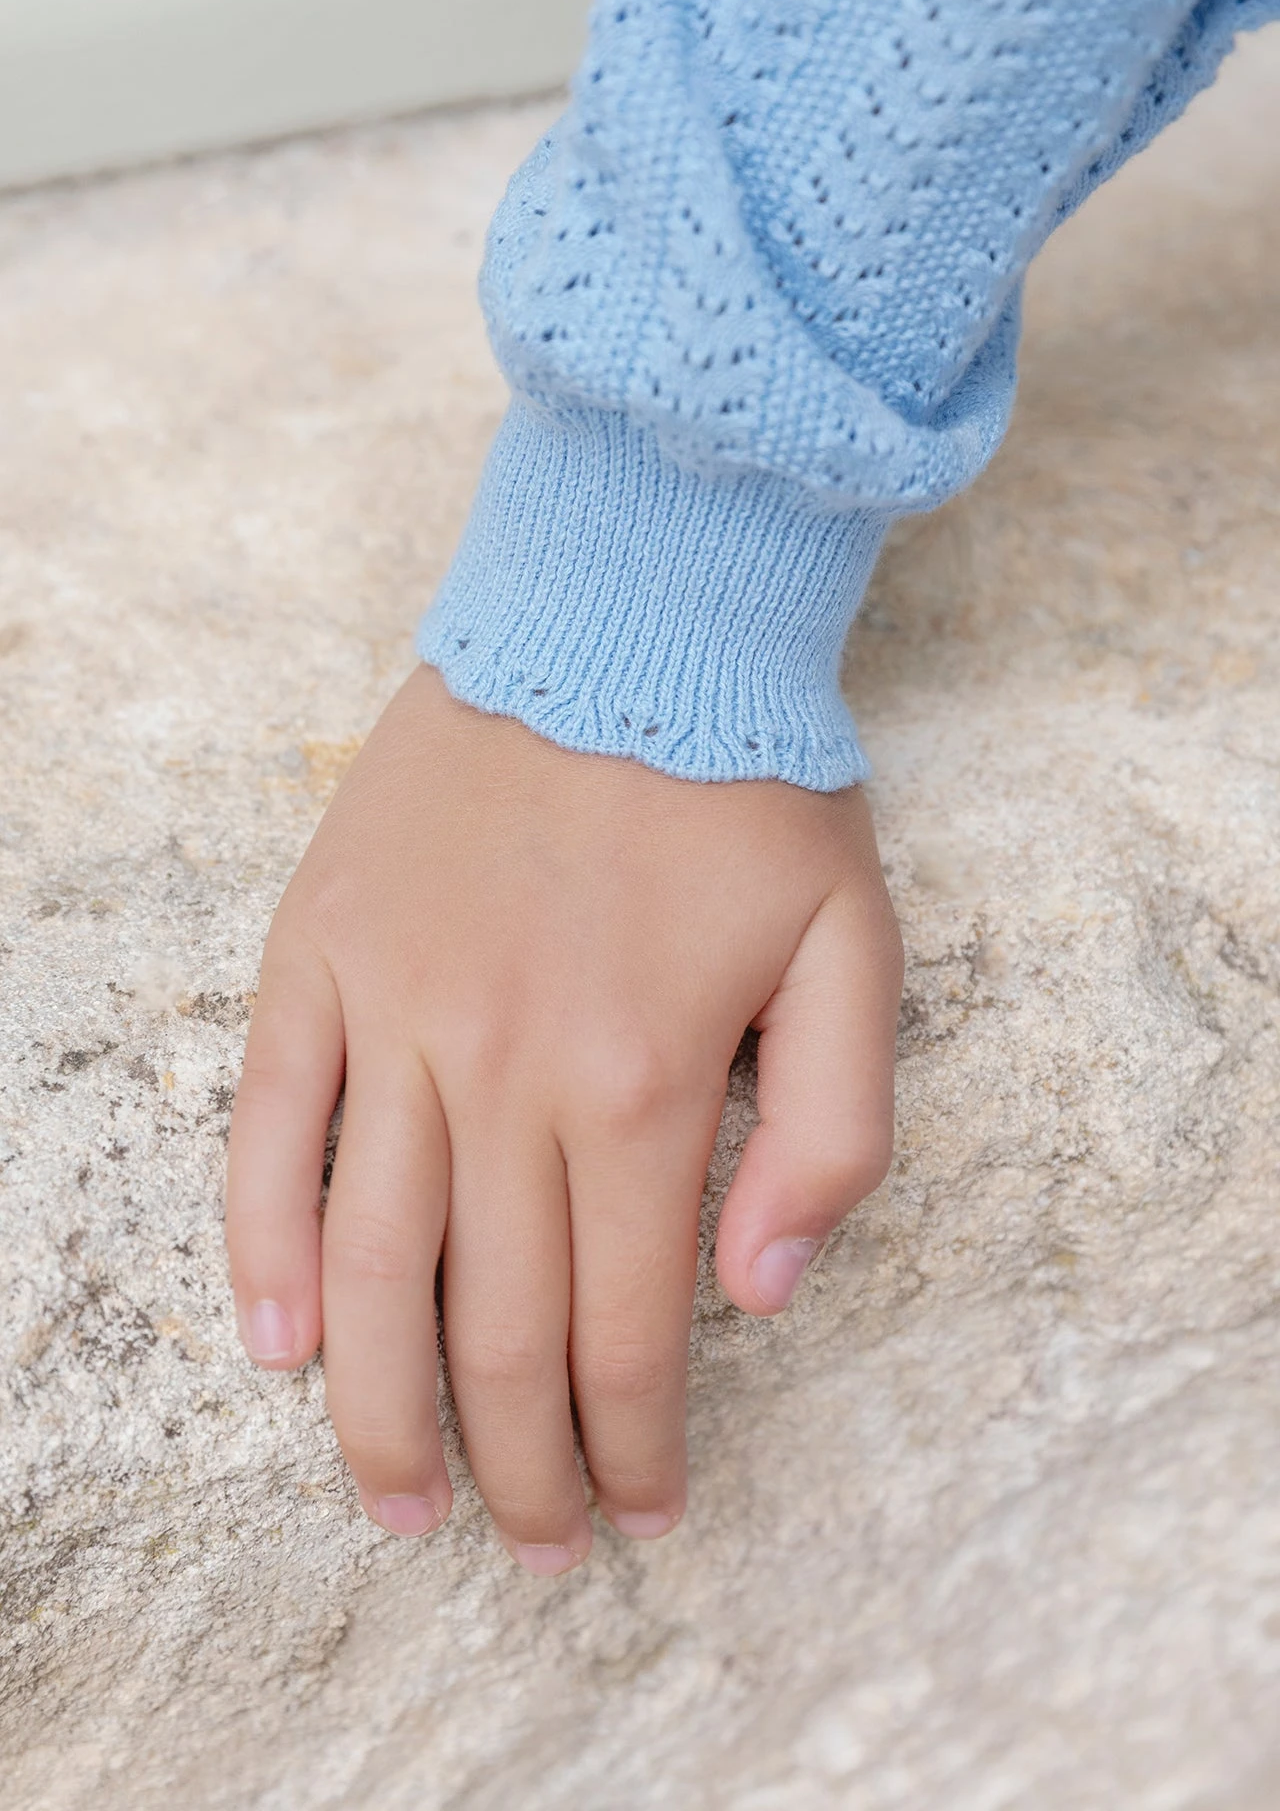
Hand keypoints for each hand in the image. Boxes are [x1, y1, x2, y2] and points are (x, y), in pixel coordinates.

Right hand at [226, 665, 901, 1572]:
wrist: (625, 613)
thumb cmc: (747, 785)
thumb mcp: (858, 947)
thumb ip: (837, 1134)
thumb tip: (757, 1293)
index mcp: (645, 1082)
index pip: (624, 1328)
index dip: (634, 1446)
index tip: (644, 1514)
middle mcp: (505, 1071)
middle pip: (493, 1327)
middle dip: (519, 1467)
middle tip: (535, 1548)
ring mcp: (395, 1015)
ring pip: (368, 1265)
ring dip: (382, 1412)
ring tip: (403, 1508)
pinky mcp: (319, 958)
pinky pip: (268, 1134)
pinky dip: (265, 1251)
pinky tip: (280, 1345)